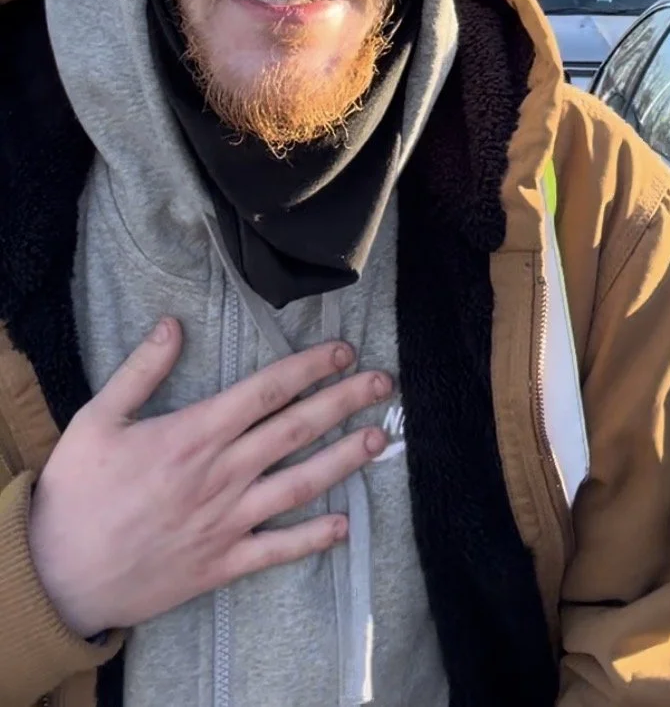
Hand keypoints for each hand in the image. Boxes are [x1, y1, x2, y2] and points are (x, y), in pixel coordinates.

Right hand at [27, 317, 390, 638]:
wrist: (54, 575)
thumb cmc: (75, 494)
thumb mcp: (97, 419)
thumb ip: (141, 370)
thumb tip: (173, 323)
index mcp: (195, 433)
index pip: (268, 390)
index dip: (312, 367)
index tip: (345, 352)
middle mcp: (221, 474)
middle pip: (297, 428)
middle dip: (345, 401)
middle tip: (385, 384)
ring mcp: (226, 520)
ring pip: (300, 483)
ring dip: (344, 459)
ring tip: (378, 439)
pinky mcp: (222, 563)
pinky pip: (277, 549)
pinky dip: (313, 538)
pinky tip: (345, 526)